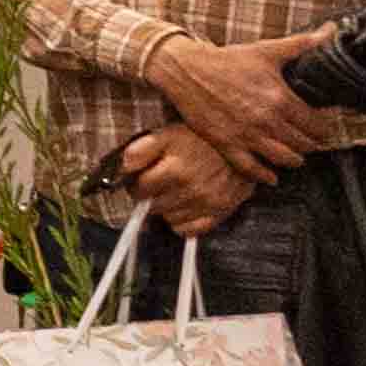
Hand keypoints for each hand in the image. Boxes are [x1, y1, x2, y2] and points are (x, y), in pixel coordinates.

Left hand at [116, 124, 272, 236]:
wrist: (242, 144)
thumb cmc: (200, 138)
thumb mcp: (167, 134)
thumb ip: (141, 150)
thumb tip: (122, 168)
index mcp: (176, 170)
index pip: (140, 190)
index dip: (136, 183)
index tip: (141, 178)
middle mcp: (193, 191)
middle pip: (153, 206)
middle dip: (150, 197)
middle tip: (157, 185)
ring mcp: (208, 204)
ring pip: (169, 219)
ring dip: (167, 208)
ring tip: (174, 192)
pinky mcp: (221, 213)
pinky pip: (189, 231)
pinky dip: (183, 221)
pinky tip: (186, 205)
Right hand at [151, 34, 336, 168]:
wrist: (186, 70)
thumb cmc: (227, 60)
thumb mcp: (267, 50)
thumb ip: (303, 44)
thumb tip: (332, 31)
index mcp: (280, 98)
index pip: (317, 125)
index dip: (324, 129)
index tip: (323, 129)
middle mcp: (266, 120)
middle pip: (304, 145)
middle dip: (311, 145)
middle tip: (310, 142)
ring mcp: (246, 135)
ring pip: (284, 160)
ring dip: (294, 160)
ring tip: (295, 156)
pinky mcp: (226, 144)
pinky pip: (252, 169)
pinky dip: (266, 176)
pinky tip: (272, 176)